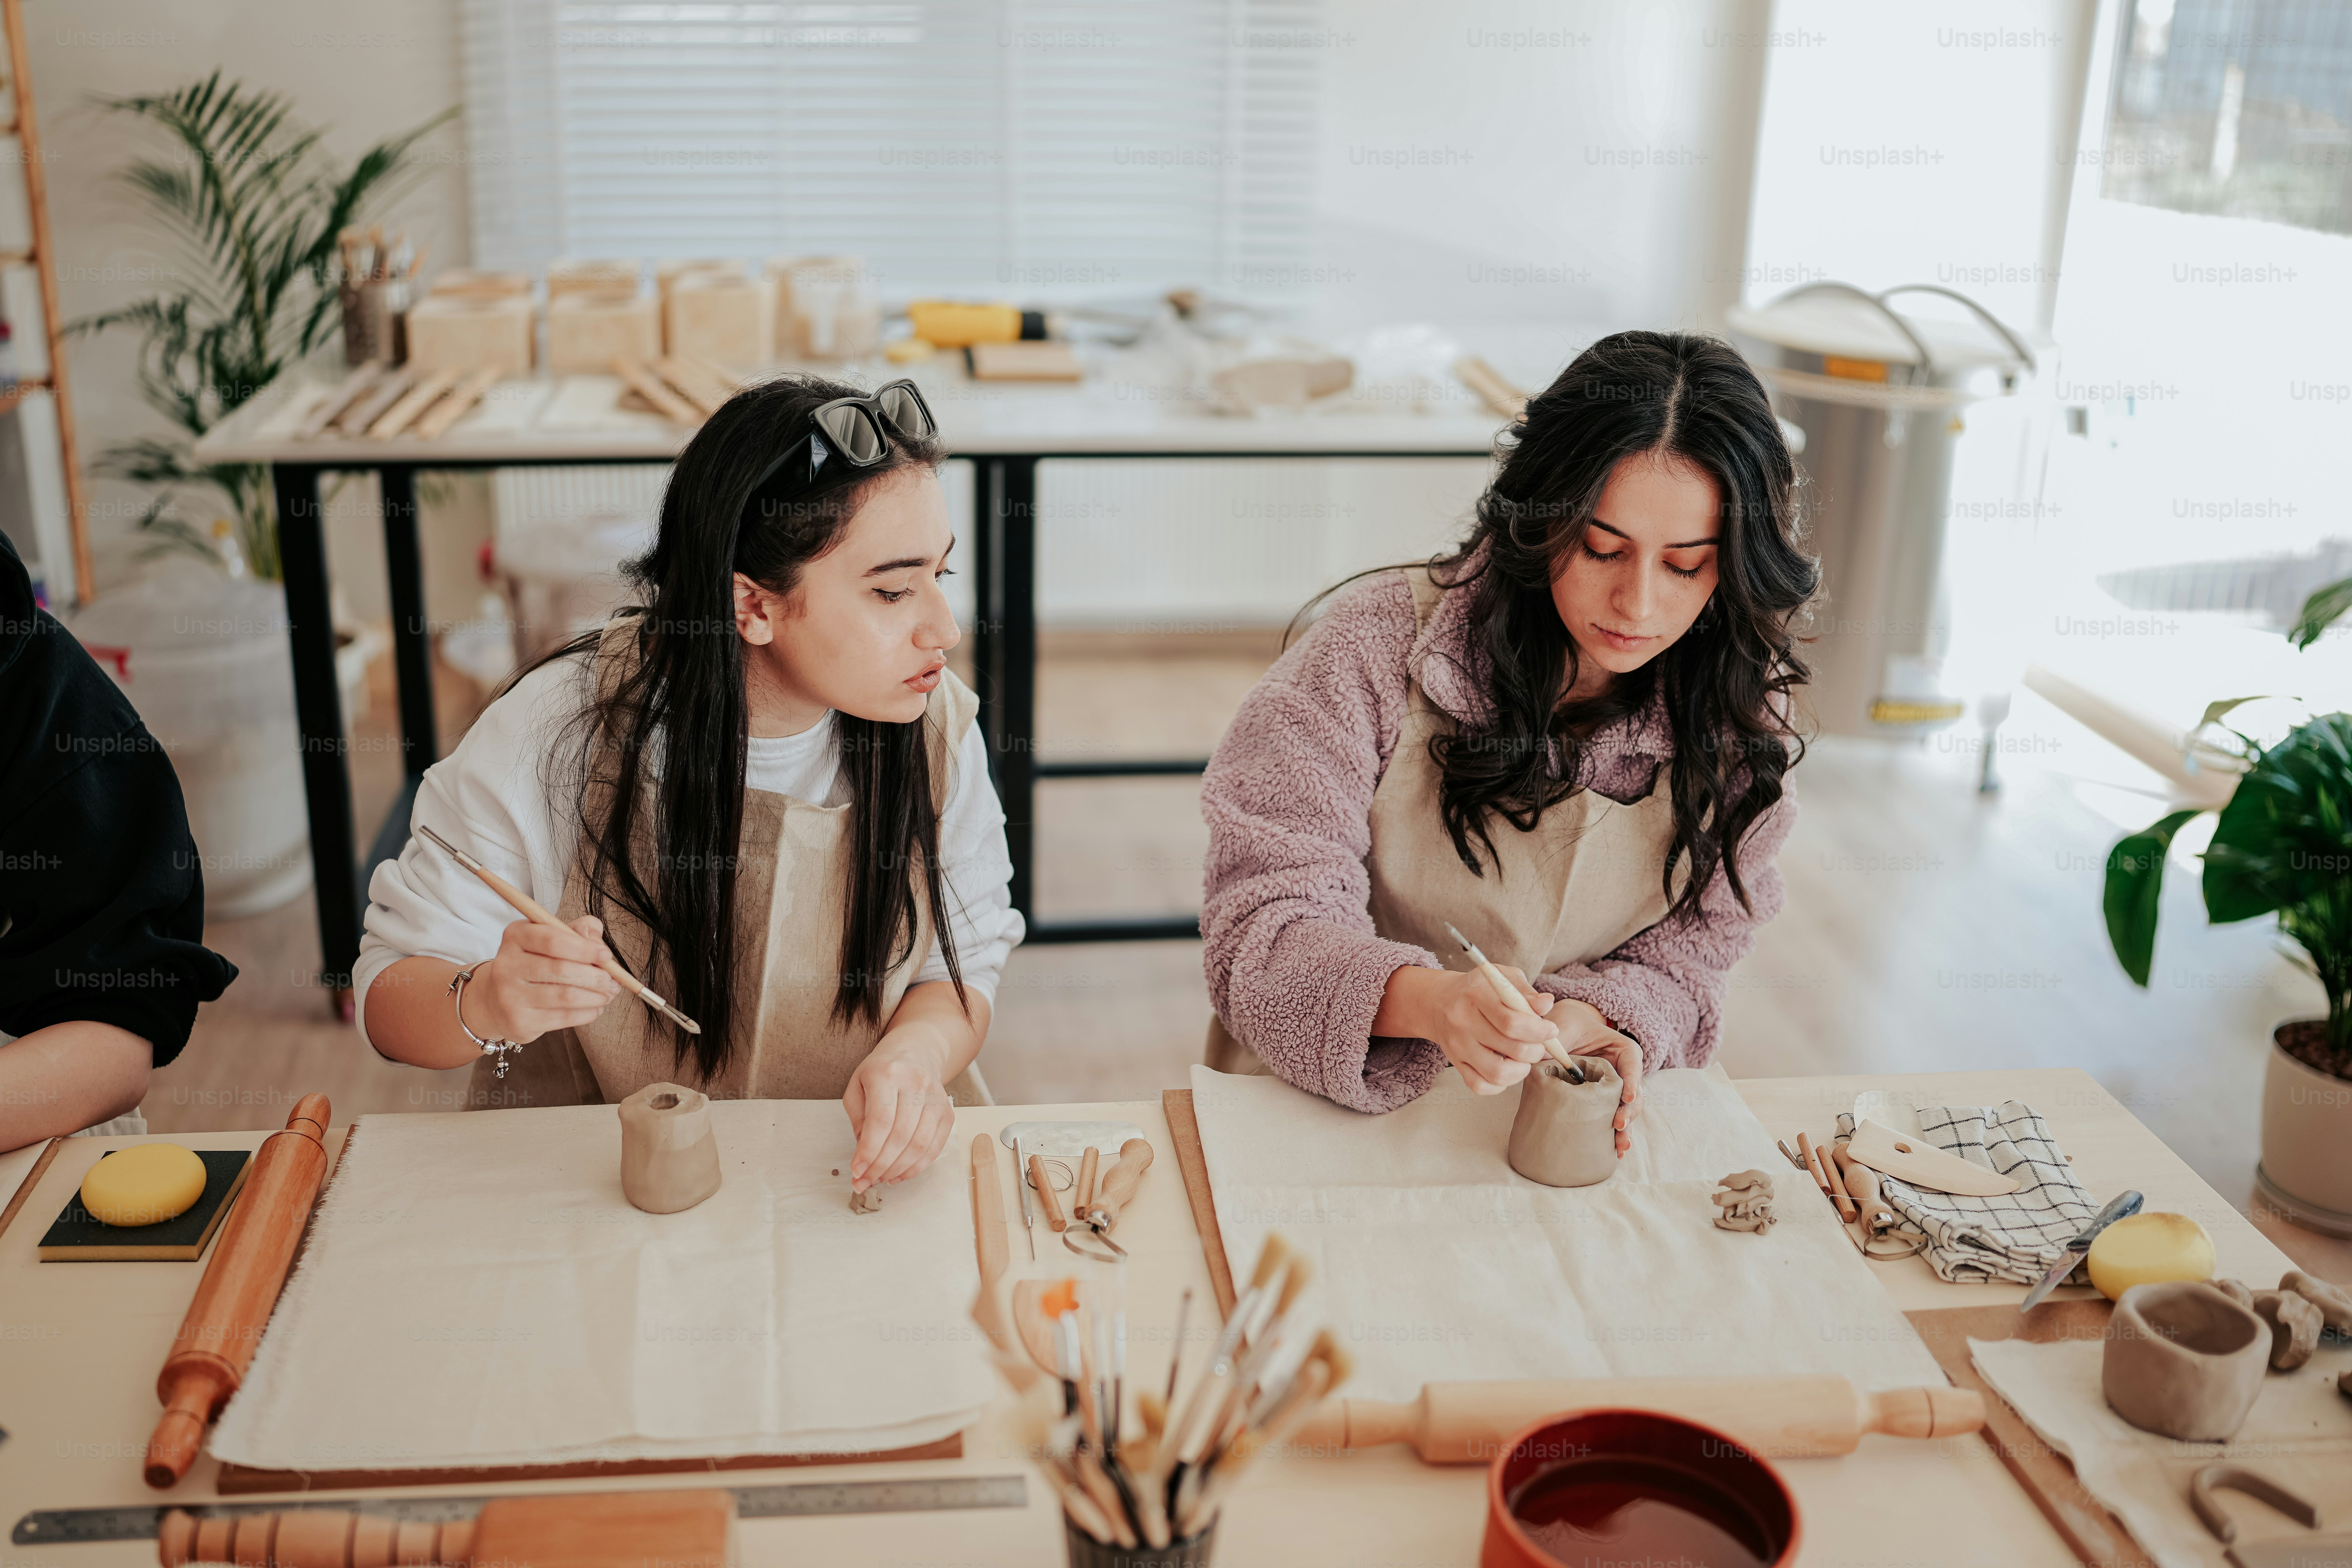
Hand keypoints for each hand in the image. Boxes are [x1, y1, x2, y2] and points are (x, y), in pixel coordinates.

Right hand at [465, 916, 620, 1043]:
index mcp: (516, 936)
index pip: (553, 939)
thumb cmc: (532, 963)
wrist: (494, 1001)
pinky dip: (588, 1013)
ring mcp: (510, 996)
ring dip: (597, 996)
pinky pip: (564, 1018)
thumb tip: (599, 945)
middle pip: (561, 970)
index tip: (606, 955)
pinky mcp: (519, 1022)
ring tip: (608, 994)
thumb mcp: (550, 937)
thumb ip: (578, 931)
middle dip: (596, 977)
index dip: (585, 948)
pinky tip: (595, 1007)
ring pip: (566, 996)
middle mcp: (507, 965)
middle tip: (613, 981)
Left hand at [843, 1024, 956, 1191]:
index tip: (856, 1171)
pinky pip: (935, 1147)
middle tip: (865, 1181)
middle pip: (900, 1136)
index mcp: (887, 1074)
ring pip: (920, 1145)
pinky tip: (900, 1174)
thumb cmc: (882, 1071)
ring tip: (881, 1178)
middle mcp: (916, 1083)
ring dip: (898, 1170)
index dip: (868, 1151)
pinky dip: (917, 1166)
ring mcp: (936, 1098)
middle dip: (880, 1166)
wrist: (916, 1051)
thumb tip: (864, 1158)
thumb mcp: (858, 1086)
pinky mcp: (948, 1112)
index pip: (880, 1121)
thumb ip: (858, 1120)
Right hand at [1405, 965, 1559, 1095]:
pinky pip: (1480, 1086)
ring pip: (1497, 1073)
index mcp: (1476, 996)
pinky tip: (1507, 1069)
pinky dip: (1501, 1084)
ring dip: (1521, 1070)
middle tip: (1539, 1044)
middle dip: (1536, 1051)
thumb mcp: (1502, 979)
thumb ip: (1526, 992)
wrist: (1438, 1001)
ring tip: (1524, 1059)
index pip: (1512, 1022)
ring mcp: (1458, 1046)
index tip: (1551, 1030)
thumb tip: (1547, 1005)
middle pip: (1511, 1049)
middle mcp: (1463, 1022)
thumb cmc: (1478, 989)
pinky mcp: (1455, 1063)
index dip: (1539, 1031)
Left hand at [1550, 997, 1642, 1154]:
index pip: (1632, 1061)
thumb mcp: (1561, 1028)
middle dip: (1629, 1110)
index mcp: (1619, 1047)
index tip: (1626, 1097)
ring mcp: (1616, 1086)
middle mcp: (1623, 1069)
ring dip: (1626, 1127)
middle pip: (1635, 1090)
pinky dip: (1616, 1133)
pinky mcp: (1605, 1100)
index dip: (1633, 1079)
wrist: (1560, 1032)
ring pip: (1628, 1108)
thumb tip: (1541, 1057)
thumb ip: (1556, 1041)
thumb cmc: (1564, 1025)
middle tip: (1618, 1125)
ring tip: (1620, 1146)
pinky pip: (1614, 1115)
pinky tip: (1615, 1151)